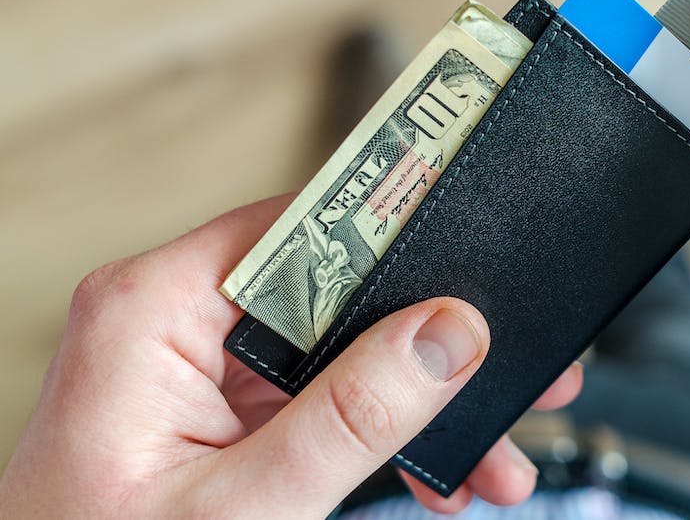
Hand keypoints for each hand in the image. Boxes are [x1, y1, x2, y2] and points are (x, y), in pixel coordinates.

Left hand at [0, 195, 582, 516]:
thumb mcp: (247, 506)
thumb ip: (353, 416)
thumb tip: (447, 332)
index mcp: (152, 311)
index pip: (301, 226)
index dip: (397, 226)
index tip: (474, 233)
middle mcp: (174, 322)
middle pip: (336, 290)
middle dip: (428, 342)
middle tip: (507, 364)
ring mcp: (199, 369)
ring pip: (340, 351)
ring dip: (417, 400)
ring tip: (487, 450)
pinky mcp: (220, 412)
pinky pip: (320, 398)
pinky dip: (379, 433)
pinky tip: (435, 469)